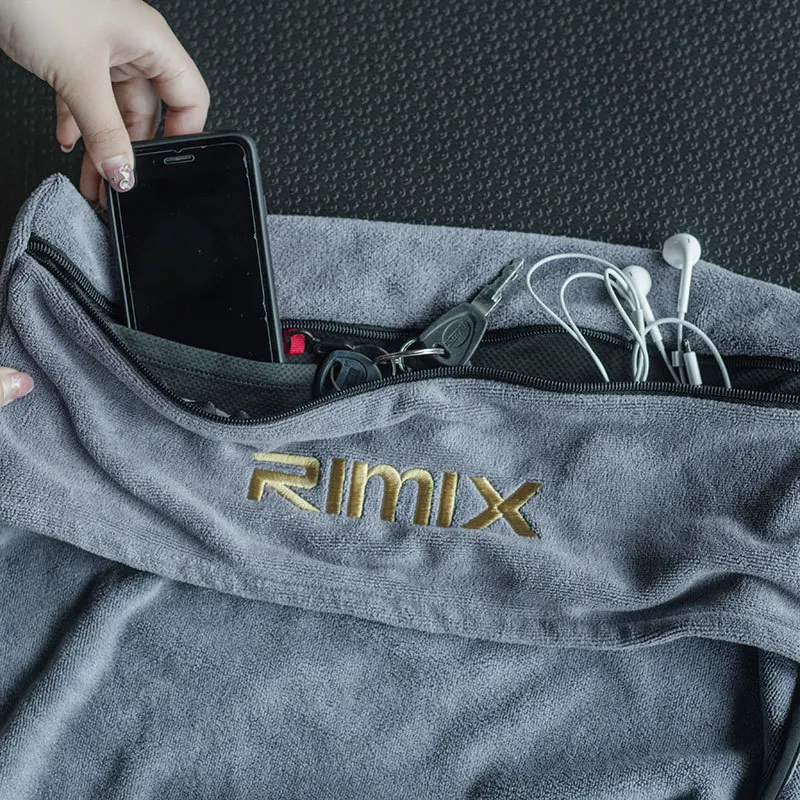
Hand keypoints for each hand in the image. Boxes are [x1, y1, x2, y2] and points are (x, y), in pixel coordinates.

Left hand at [0, 0, 209, 204]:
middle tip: (117, 180)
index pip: (189, 98)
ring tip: (92, 176)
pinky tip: (69, 142)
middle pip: (146, 113)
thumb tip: (122, 171)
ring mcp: (101, 51)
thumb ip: (104, 131)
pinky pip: (85, 101)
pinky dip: (78, 125)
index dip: (183, 134)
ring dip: (101, 145)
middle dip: (130, 151)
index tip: (165, 166)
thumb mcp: (78, 74)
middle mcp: (132, 46)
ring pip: (113, 112)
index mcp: (152, 42)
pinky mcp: (71, 55)